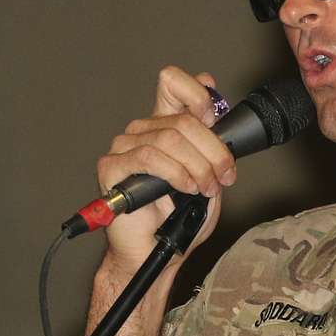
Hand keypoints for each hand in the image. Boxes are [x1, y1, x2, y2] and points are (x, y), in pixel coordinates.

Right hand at [97, 65, 235, 269]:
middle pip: (183, 120)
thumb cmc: (180, 219)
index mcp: (164, 126)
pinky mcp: (111, 168)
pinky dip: (175, 173)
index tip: (213, 116)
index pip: (172, 83)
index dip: (196, 92)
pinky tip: (184, 188)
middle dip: (213, 150)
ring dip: (197, 166)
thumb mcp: (208, 177)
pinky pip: (148, 158)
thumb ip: (212, 145)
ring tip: (204, 188)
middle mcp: (142, 132)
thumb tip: (217, 112)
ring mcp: (125, 148)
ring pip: (169, 139)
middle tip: (224, 176)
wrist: (159, 252)